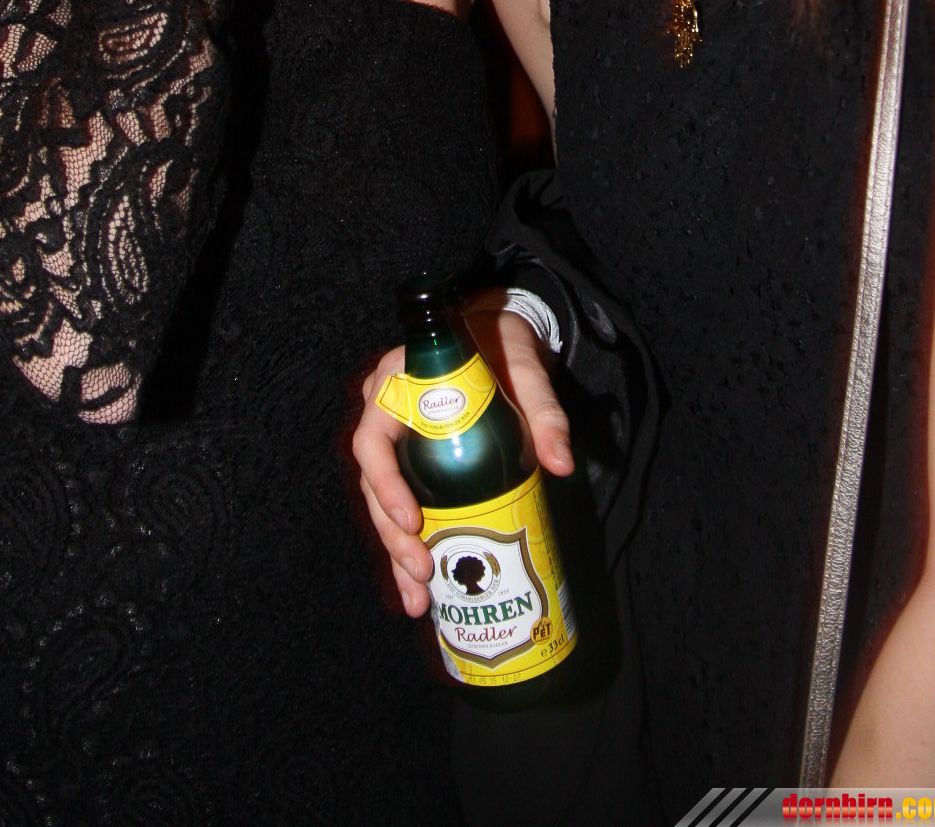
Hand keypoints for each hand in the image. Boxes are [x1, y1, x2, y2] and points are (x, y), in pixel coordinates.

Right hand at [352, 312, 572, 616]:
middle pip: (373, 483)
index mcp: (397, 382)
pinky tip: (421, 586)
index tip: (414, 520)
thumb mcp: (526, 369)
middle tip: (421, 570)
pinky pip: (400, 504)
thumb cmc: (504, 345)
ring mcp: (395, 439)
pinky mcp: (410, 460)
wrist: (501, 336)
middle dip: (392, 534)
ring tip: (417, 599)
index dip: (385, 484)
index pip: (372, 439)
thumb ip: (545, 411)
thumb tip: (562, 464)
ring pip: (382, 502)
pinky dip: (408, 544)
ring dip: (395, 551)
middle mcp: (386, 412)